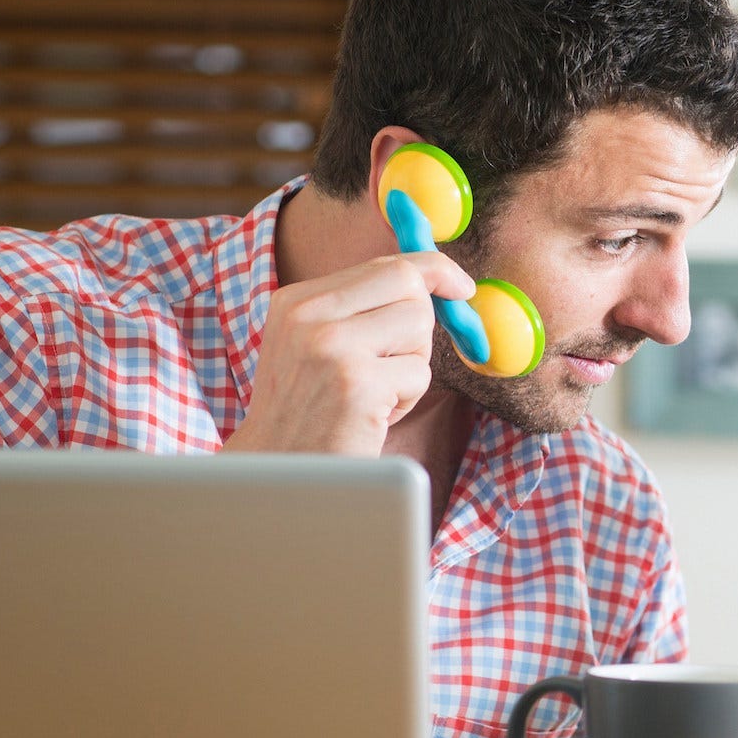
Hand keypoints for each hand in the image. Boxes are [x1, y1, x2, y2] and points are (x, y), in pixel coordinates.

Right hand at [223, 252, 474, 455]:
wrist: (276, 471)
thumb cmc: (309, 413)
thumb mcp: (317, 345)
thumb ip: (362, 308)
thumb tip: (437, 277)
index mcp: (297, 300)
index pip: (385, 265)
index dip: (434, 271)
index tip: (461, 285)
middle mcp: (309, 314)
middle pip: (409, 286)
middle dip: (420, 326)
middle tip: (394, 364)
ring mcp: (331, 346)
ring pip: (419, 326)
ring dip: (411, 365)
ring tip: (374, 394)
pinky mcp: (356, 383)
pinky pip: (419, 373)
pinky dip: (407, 399)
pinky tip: (372, 416)